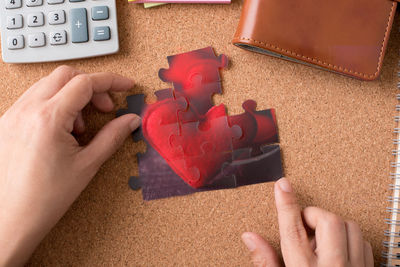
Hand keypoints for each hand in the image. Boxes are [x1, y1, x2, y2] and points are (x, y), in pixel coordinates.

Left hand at [0, 66, 140, 265]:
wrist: (12, 219)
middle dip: (91, 86)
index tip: (125, 86)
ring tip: (80, 125)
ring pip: (48, 85)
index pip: (85, 82)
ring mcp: (13, 115)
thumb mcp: (88, 164)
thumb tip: (130, 120)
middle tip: (105, 107)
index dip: (111, 81)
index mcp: (48, 118)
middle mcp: (26, 110)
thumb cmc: (45, 197)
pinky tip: (62, 128)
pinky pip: (34, 99)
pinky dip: (54, 103)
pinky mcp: (6, 123)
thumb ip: (113, 136)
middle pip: (65, 75)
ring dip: (72, 95)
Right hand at [241, 178, 373, 266]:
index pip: (293, 229)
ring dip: (333, 225)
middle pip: (328, 221)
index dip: (286, 203)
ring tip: (319, 239)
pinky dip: (349, 238)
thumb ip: (265, 262)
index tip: (282, 185)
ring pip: (349, 227)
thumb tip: (250, 237)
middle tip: (303, 226)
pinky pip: (364, 242)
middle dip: (313, 215)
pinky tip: (336, 249)